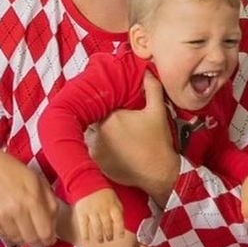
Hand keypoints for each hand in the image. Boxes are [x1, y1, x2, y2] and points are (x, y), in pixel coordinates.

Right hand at [0, 148, 58, 246]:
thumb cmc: (13, 172)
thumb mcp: (39, 181)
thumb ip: (50, 204)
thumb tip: (54, 227)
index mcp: (33, 199)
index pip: (46, 232)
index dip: (50, 239)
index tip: (50, 238)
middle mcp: (17, 210)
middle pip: (32, 240)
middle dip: (38, 242)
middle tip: (39, 239)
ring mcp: (2, 216)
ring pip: (18, 240)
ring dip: (24, 239)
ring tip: (24, 229)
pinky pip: (5, 236)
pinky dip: (11, 234)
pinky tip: (12, 224)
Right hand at [74, 190, 126, 242]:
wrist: (86, 181)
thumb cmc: (101, 190)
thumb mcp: (114, 197)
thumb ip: (118, 209)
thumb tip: (121, 221)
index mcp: (112, 206)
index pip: (119, 221)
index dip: (120, 230)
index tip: (120, 236)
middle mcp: (103, 210)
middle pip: (108, 226)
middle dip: (109, 235)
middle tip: (109, 239)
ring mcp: (92, 211)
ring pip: (97, 228)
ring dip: (99, 236)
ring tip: (100, 240)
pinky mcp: (82, 212)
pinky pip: (84, 225)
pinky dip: (85, 233)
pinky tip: (87, 239)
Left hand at [91, 74, 179, 204]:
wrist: (159, 174)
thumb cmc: (158, 143)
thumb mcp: (157, 112)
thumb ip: (152, 89)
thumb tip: (147, 72)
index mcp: (110, 117)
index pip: (95, 104)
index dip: (98, 102)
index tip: (103, 101)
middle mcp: (98, 133)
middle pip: (90, 118)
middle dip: (96, 116)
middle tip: (110, 119)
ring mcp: (95, 148)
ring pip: (89, 134)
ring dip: (96, 132)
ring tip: (112, 133)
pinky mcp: (96, 162)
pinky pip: (91, 149)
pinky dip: (98, 146)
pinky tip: (111, 147)